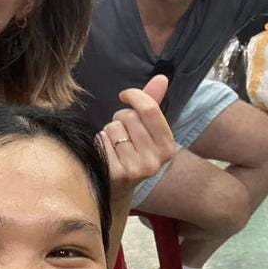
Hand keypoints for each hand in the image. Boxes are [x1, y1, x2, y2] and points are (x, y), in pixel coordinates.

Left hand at [96, 74, 174, 202]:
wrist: (117, 191)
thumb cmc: (132, 153)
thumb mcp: (147, 130)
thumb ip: (153, 102)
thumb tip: (162, 77)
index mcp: (168, 147)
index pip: (150, 109)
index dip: (134, 95)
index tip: (125, 95)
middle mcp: (155, 160)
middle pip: (127, 116)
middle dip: (120, 119)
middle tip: (123, 134)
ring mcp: (135, 169)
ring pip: (112, 128)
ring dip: (109, 133)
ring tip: (114, 147)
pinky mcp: (114, 174)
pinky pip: (101, 141)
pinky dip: (99, 143)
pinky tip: (105, 156)